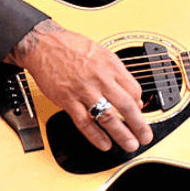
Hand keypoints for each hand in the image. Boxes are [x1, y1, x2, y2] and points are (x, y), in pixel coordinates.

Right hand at [7, 20, 151, 151]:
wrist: (43, 45)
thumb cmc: (73, 48)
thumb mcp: (103, 53)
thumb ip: (118, 73)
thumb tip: (132, 94)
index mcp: (112, 66)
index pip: (134, 90)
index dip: (140, 104)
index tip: (140, 112)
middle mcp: (101, 79)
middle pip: (126, 106)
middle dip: (139, 125)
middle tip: (146, 137)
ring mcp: (84, 91)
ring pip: (107, 117)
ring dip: (121, 134)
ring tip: (130, 144)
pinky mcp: (67, 100)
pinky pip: (84, 122)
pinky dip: (95, 136)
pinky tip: (104, 144)